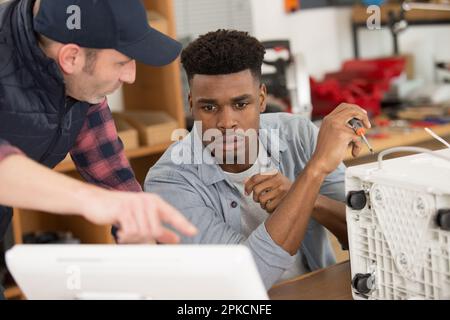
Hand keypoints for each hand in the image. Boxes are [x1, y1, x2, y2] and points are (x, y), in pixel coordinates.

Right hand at [80, 189, 196, 243]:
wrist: (96, 201)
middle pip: (156, 230)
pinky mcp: (123, 210)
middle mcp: (147, 201)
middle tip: (134, 237)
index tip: (193, 232)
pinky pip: (131, 231)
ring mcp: (135, 204)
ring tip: (126, 233)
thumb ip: (159, 228)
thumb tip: (175, 239)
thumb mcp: (141, 218)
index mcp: (154, 202)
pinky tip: (121, 232)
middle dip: (145, 239)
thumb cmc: (120, 210)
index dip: (183, 224)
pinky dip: (126, 236)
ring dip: (134, 238)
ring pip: (143, 232)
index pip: (172, 214)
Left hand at [244, 170, 291, 212]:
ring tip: (267, 202)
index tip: (247, 191)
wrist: (300, 194)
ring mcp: (282, 190)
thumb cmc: (283, 188)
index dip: (248, 186)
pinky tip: (272, 205)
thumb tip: (245, 181)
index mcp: (274, 173)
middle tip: (257, 199)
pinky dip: (268, 208)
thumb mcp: (272, 180)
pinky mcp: (283, 200)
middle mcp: (278, 180)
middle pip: (256, 189)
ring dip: (262, 204)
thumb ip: (259, 180)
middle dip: (255, 196)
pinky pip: (268, 207)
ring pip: (262, 199)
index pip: (255, 178)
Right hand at [310, 103, 370, 174]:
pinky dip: (358, 146)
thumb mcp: (330, 134)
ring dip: (361, 134)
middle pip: (352, 109)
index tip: (362, 115)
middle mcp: (331, 120)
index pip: (344, 106)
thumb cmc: (325, 152)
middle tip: (367, 124)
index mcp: (328, 119)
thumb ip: (341, 127)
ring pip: (358, 123)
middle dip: (363, 116)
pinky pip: (358, 137)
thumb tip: (357, 126)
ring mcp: (336, 126)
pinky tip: (353, 152)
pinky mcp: (342, 135)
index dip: (356, 109)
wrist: (319, 163)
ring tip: (356, 144)